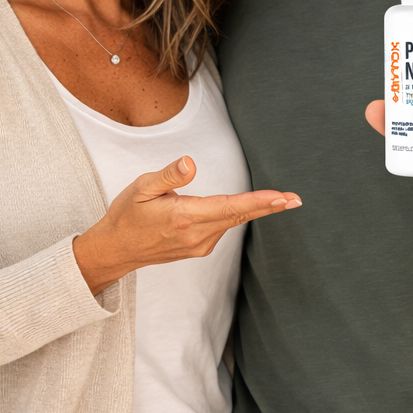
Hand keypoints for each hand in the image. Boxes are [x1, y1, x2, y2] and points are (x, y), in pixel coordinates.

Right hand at [73, 156, 300, 293]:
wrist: (116, 249)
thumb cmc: (127, 215)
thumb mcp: (141, 188)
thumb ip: (169, 175)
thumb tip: (190, 162)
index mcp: (185, 217)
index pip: (229, 207)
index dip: (258, 202)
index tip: (281, 198)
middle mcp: (196, 235)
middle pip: (239, 216)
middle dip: (269, 207)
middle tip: (296, 199)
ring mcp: (198, 245)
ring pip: (231, 222)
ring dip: (251, 209)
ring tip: (277, 199)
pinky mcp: (198, 248)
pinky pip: (221, 227)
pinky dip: (232, 215)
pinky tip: (233, 207)